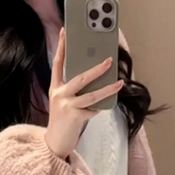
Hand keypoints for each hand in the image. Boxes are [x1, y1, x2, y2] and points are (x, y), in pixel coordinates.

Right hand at [45, 27, 123, 158]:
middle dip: (96, 69)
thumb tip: (97, 79)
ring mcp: (66, 106)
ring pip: (91, 94)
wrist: (55, 143)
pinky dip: (99, 109)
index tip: (65, 31)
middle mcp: (58, 94)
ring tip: (119, 83)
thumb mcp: (64, 102)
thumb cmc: (63, 121)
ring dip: (107, 89)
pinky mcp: (74, 117)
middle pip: (79, 77)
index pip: (58, 63)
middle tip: (109, 60)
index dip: (61, 47)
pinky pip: (93, 109)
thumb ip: (75, 90)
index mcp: (55, 88)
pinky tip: (101, 109)